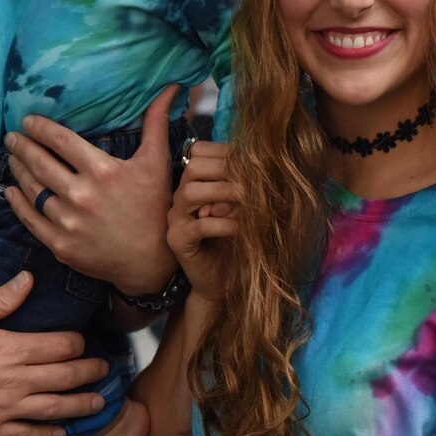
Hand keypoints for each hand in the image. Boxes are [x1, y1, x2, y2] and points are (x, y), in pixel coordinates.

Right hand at [0, 272, 110, 435]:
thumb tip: (29, 280)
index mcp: (8, 348)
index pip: (58, 346)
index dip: (78, 345)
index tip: (85, 343)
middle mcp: (12, 381)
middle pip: (64, 377)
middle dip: (90, 373)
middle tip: (106, 370)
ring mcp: (3, 409)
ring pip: (54, 408)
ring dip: (81, 405)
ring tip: (99, 402)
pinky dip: (49, 435)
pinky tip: (62, 433)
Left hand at [3, 85, 181, 295]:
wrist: (151, 262)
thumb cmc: (155, 208)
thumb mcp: (156, 163)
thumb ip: (156, 123)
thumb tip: (169, 87)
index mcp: (102, 171)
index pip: (60, 140)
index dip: (40, 127)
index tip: (27, 120)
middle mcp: (82, 195)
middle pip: (40, 162)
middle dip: (21, 146)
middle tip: (11, 136)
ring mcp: (68, 222)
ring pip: (32, 189)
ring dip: (17, 170)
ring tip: (12, 158)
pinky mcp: (60, 245)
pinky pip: (29, 219)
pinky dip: (16, 202)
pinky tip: (10, 190)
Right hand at [168, 139, 238, 302]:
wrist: (223, 282)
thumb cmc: (235, 241)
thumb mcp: (243, 208)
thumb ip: (243, 188)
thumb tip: (260, 165)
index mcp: (194, 184)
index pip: (200, 153)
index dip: (226, 152)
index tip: (253, 159)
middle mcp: (180, 198)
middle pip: (193, 167)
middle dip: (226, 169)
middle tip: (253, 179)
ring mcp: (176, 219)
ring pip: (190, 192)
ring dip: (223, 192)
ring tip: (248, 200)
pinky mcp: (178, 241)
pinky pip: (198, 226)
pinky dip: (223, 224)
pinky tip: (241, 227)